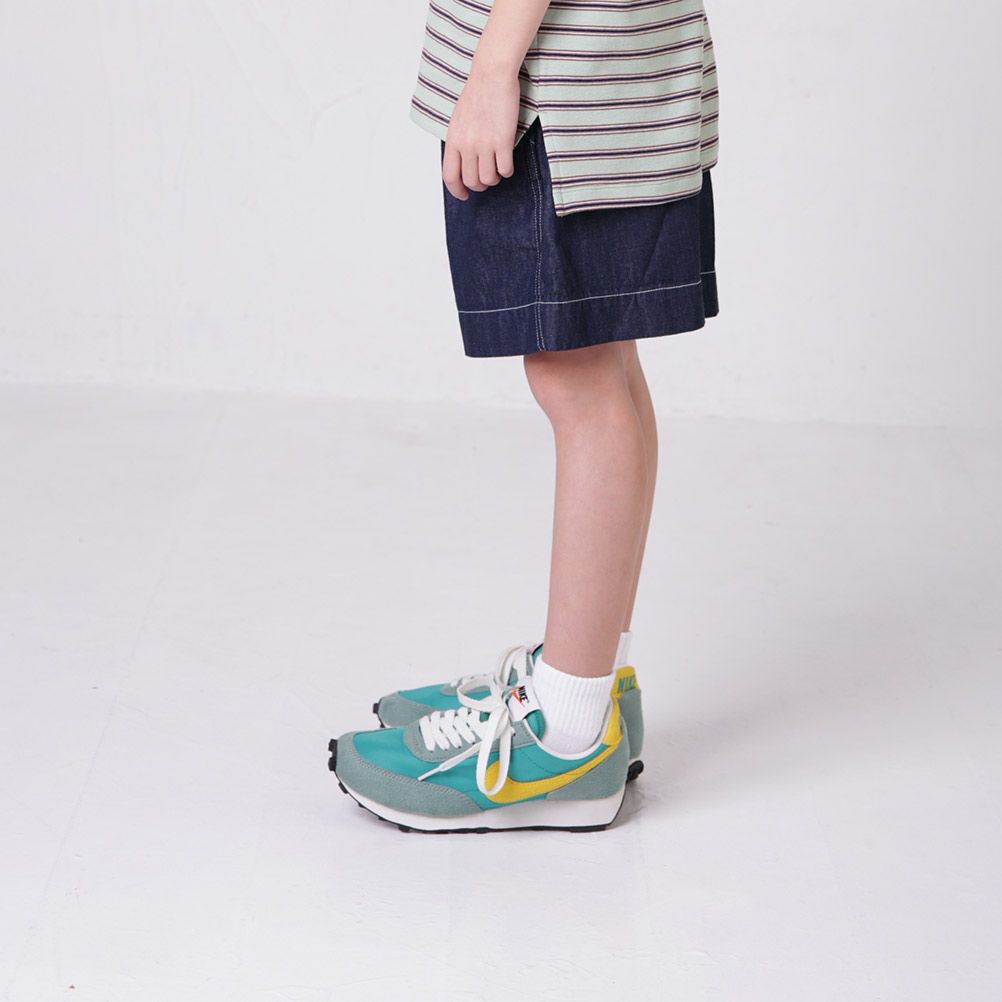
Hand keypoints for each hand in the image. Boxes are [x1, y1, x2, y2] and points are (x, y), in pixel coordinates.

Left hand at [442, 65, 520, 200]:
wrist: (492, 75)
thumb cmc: (477, 94)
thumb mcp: (458, 121)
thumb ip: (459, 143)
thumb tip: (464, 165)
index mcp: (453, 140)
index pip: (450, 176)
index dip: (457, 191)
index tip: (464, 196)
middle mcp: (467, 145)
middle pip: (471, 181)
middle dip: (480, 186)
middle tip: (487, 179)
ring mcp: (485, 143)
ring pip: (488, 179)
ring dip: (495, 179)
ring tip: (497, 169)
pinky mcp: (503, 141)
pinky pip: (505, 169)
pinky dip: (507, 171)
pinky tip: (507, 162)